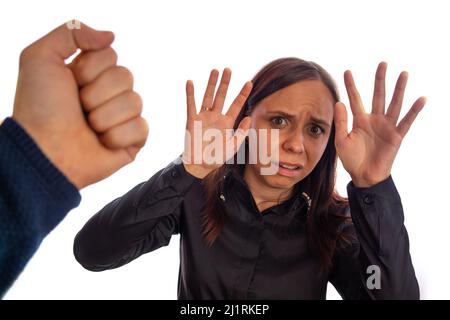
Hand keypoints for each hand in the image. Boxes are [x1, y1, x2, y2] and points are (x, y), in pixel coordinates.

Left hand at [12, 21, 147, 188]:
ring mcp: (122, 117)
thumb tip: (111, 36)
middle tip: (79, 108)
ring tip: (88, 128)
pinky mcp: (133, 140)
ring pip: (135, 101)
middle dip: (97, 94)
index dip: (90, 69)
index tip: (71, 84)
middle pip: (126, 76)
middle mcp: (109, 93)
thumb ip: (72, 32)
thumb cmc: (39, 108)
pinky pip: (142, 127)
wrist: (45, 150)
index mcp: (90, 73)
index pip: (111, 55)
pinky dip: (118, 136)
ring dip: (104, 117)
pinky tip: (102, 142)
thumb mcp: (40, 57)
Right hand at [182, 69, 251, 178]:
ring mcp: (203, 117)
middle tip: (228, 69)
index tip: (249, 83)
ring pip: (208, 96)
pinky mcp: (192, 120)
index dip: (243, 94)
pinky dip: (190, 93)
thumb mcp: (232, 147)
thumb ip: (241, 132)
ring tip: (214, 71)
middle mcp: (216, 117)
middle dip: (225, 83)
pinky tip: (190, 82)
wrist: (199, 165)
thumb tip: (248, 118)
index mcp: (227, 123)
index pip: (236, 105)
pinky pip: (191, 104)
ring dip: (211, 84)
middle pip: (222, 96)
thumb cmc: (216, 157)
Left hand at [334, 62, 425, 187]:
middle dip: (380, 80)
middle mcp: (374, 120)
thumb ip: (341, 122)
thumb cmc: (352, 160)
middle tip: (382, 63)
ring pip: (394, 104)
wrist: (364, 176)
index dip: (351, 86)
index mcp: (359, 120)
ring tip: (403, 73)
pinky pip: (407, 121)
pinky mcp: (396, 136)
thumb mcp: (341, 141)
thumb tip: (339, 102)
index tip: (347, 71)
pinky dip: (414, 110)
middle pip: (378, 96)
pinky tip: (421, 99)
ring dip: (399, 89)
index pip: (355, 99)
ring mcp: (386, 127)